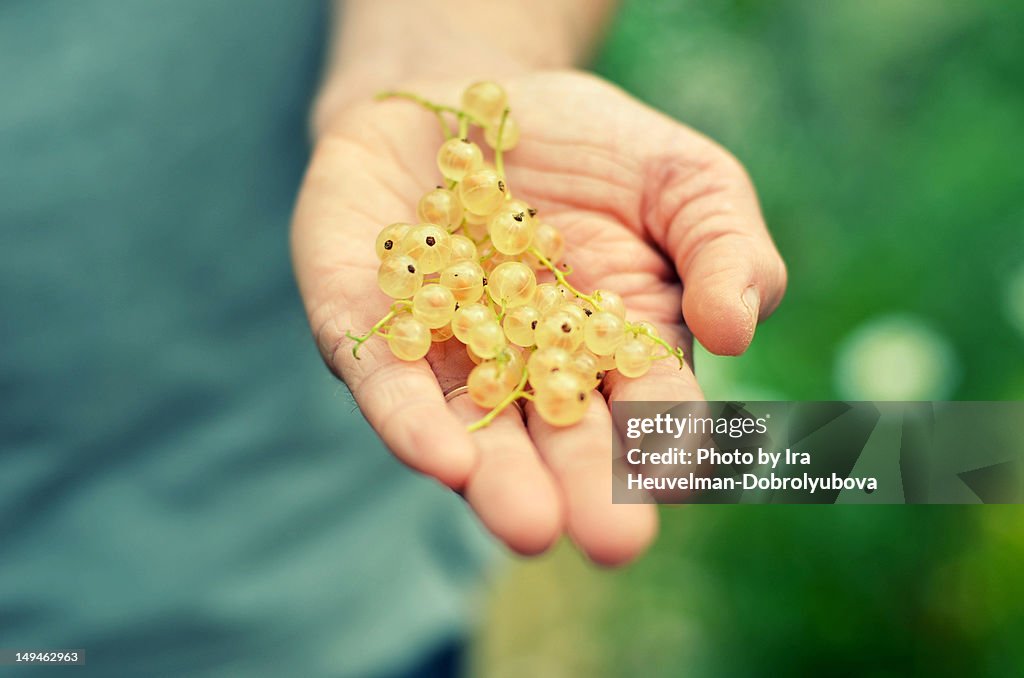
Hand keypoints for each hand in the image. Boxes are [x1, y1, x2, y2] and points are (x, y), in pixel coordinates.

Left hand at [291, 71, 785, 564]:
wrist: (467, 91)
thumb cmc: (591, 146)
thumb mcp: (685, 179)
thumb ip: (725, 248)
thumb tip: (737, 330)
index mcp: (614, 345)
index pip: (645, 405)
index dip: (664, 439)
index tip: (683, 476)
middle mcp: (529, 368)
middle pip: (557, 437)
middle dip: (582, 488)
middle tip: (611, 541)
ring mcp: (447, 353)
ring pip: (471, 429)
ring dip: (498, 480)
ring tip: (528, 527)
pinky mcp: (366, 324)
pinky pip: (386, 379)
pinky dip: (410, 419)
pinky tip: (442, 459)